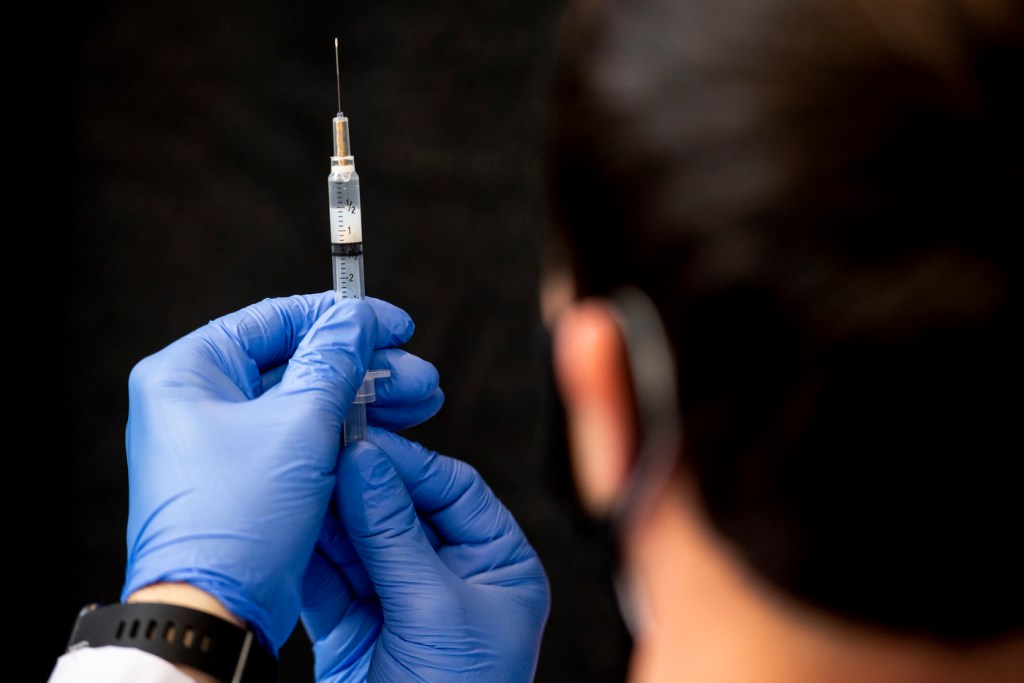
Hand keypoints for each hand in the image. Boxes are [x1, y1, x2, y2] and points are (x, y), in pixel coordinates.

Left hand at [122, 292, 442, 650]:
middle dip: (367, 366)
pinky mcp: (246, 477)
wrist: (213, 614)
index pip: (277, 320)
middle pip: (298, 361)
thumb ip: (335, 361)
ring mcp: (220, 442)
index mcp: (189, 372)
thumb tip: (358, 318)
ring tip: (422, 402)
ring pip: (306, 401)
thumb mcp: (299, 425)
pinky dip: (345, 433)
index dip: (344, 317)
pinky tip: (392, 431)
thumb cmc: (236, 520)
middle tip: (419, 376)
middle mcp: (197, 401)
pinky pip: (302, 438)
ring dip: (366, 399)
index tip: (395, 324)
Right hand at [301, 428, 550, 681]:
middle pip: (400, 508)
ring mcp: (401, 600)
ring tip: (294, 484)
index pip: (453, 490)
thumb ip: (395, 534)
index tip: (361, 441)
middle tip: (318, 454)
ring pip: (358, 540)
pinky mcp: (357, 626)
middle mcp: (452, 576)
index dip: (407, 462)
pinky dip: (307, 557)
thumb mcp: (436, 610)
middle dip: (358, 485)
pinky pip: (329, 579)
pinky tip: (286, 530)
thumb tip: (366, 461)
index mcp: (497, 565)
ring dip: (326, 515)